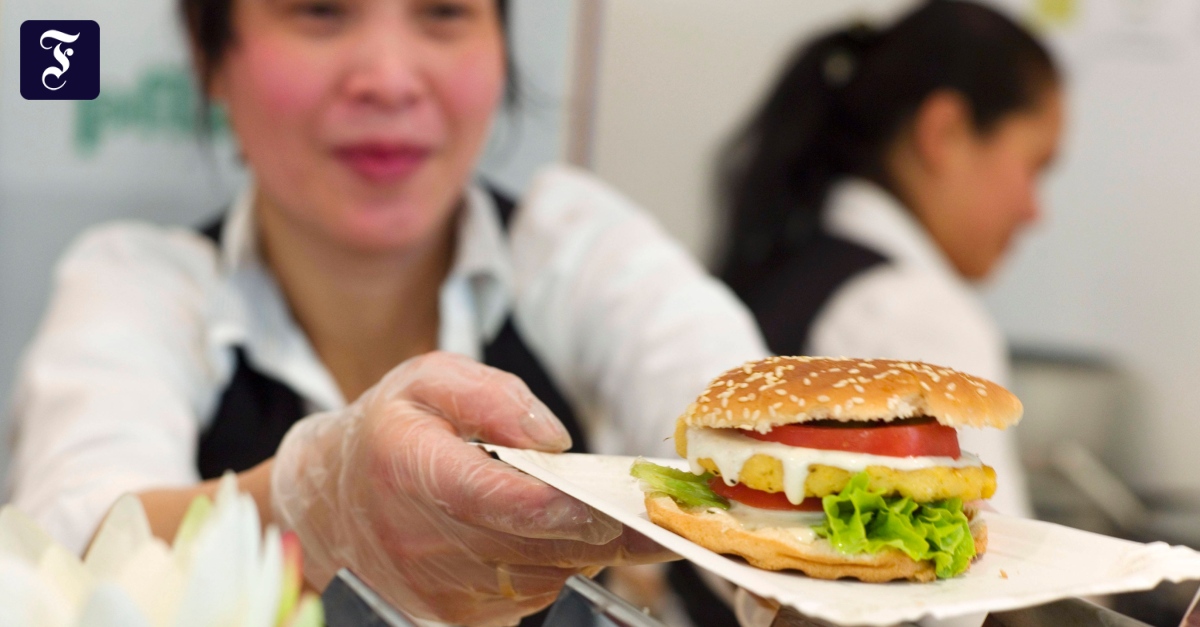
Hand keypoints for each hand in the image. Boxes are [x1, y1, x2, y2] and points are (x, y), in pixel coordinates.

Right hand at [270, 351, 669, 625]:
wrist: (332, 503)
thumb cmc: (389, 433)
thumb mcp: (429, 381)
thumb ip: (491, 395)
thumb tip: (553, 437)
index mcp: (414, 469)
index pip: (497, 499)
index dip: (560, 505)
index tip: (612, 499)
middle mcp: (425, 540)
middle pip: (536, 545)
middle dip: (600, 526)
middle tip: (649, 505)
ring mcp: (442, 588)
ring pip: (545, 573)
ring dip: (583, 544)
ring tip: (604, 508)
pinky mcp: (460, 615)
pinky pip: (534, 593)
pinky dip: (559, 562)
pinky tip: (560, 531)